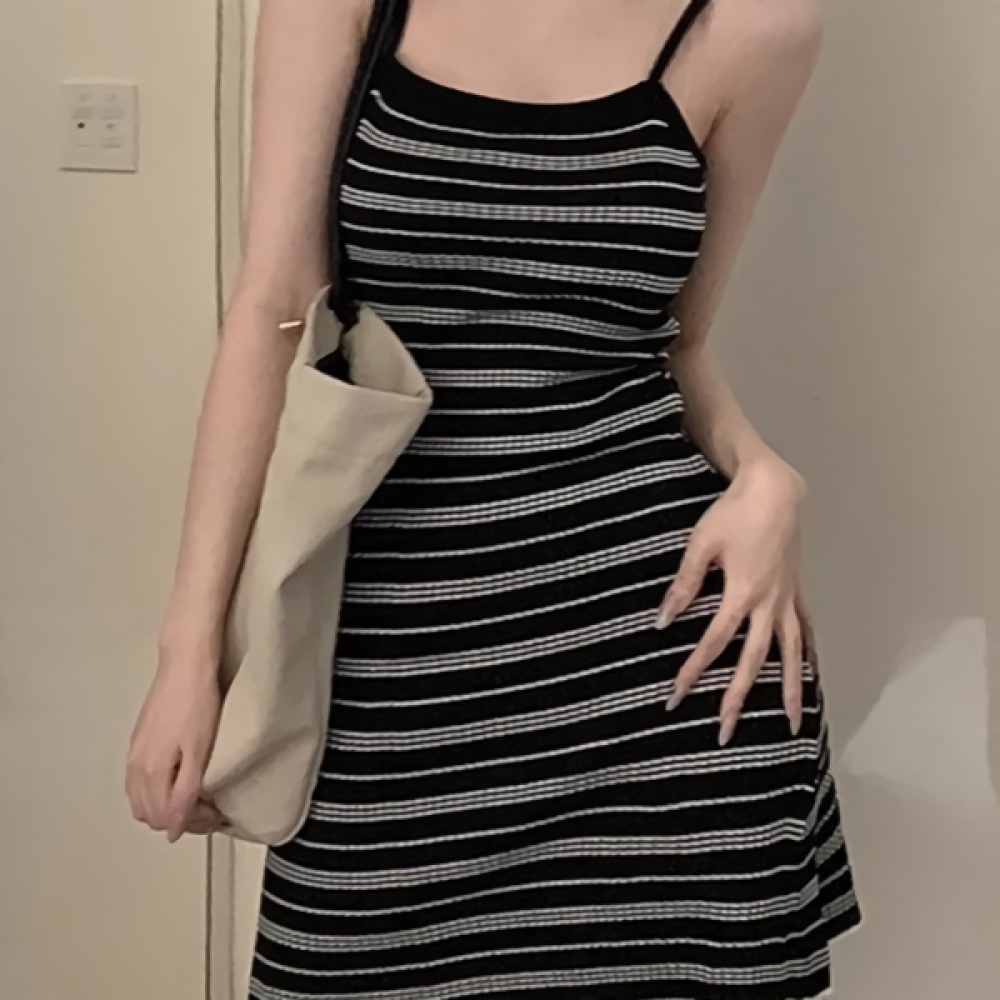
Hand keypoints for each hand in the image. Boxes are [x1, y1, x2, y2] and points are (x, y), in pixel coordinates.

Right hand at [126, 651, 226, 841]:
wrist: (184, 665)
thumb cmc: (197, 704)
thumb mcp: (199, 752)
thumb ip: (185, 792)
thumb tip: (174, 829)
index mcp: (152, 774)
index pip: (168, 819)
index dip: (196, 823)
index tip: (218, 813)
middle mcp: (136, 768)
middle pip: (151, 815)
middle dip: (182, 819)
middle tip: (211, 808)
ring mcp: (134, 755)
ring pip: (143, 802)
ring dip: (168, 808)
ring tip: (198, 798)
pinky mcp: (139, 742)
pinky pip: (140, 784)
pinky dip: (158, 793)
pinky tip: (178, 782)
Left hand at [656, 457, 809, 744]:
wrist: (775, 489)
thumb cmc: (734, 513)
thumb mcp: (701, 545)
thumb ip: (684, 585)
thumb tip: (664, 620)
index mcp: (742, 594)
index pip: (713, 643)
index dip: (693, 670)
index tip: (676, 696)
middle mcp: (769, 604)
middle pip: (753, 661)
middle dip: (737, 697)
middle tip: (725, 731)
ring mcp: (788, 599)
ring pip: (791, 654)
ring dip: (789, 690)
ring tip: (791, 724)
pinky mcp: (797, 590)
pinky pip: (806, 631)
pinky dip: (809, 656)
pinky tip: (812, 675)